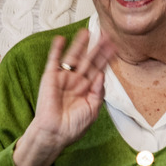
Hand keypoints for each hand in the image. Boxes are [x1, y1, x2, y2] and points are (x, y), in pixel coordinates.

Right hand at [13, 30, 114, 165]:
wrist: (54, 134)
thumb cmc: (73, 127)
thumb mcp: (92, 109)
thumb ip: (98, 92)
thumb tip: (101, 74)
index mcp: (87, 89)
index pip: (98, 69)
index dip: (106, 58)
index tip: (115, 48)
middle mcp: (76, 81)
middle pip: (89, 60)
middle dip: (97, 48)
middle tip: (106, 35)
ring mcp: (63, 78)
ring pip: (73, 57)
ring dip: (79, 44)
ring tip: (86, 31)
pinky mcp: (50, 78)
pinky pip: (53, 61)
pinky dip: (56, 50)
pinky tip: (61, 39)